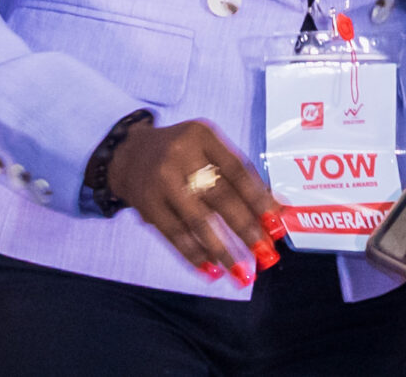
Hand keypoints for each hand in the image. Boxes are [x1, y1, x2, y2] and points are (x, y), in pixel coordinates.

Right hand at [106, 117, 283, 281]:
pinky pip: (174, 234)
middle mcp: (181, 155)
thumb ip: (240, 176)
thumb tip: (277, 209)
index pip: (238, 170)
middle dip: (245, 227)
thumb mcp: (209, 150)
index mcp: (203, 136)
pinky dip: (194, 254)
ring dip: (222, 249)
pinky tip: (210, 269)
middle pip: (220, 196)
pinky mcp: (147, 206)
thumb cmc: (182, 154)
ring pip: (197, 220)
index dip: (259, 198)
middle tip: (265, 252)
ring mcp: (161, 181)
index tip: (277, 223)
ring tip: (241, 270)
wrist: (128, 155)